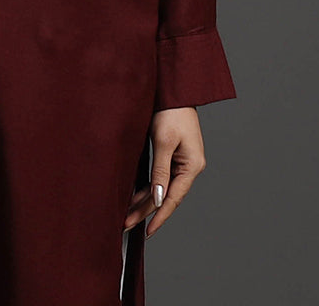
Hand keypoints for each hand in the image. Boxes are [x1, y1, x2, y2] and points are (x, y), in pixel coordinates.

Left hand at [123, 107, 206, 236]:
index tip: (147, 231)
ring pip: (162, 187)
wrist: (173, 88)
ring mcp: (182, 161)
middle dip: (146, 210)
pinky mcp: (173, 154)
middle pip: (166, 195)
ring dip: (145, 199)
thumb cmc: (170, 111)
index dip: (159, 216)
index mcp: (192, 165)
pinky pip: (160, 176)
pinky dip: (147, 186)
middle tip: (126, 224)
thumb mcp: (163, 141)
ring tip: (127, 214)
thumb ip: (160, 171)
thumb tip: (157, 198)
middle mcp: (189, 166)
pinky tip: (134, 196)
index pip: (173, 198)